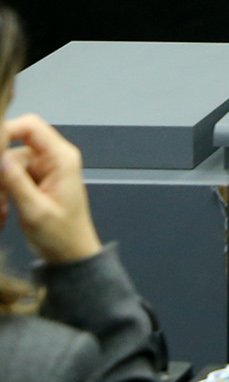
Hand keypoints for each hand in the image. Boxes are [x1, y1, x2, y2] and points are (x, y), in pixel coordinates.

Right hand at [0, 114, 101, 266]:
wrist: (69, 254)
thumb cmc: (60, 235)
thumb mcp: (35, 211)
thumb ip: (16, 182)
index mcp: (61, 158)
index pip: (30, 126)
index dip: (5, 132)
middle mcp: (52, 158)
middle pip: (12, 149)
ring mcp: (42, 169)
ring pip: (6, 168)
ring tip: (0, 216)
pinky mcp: (33, 181)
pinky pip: (8, 180)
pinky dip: (1, 196)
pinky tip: (1, 217)